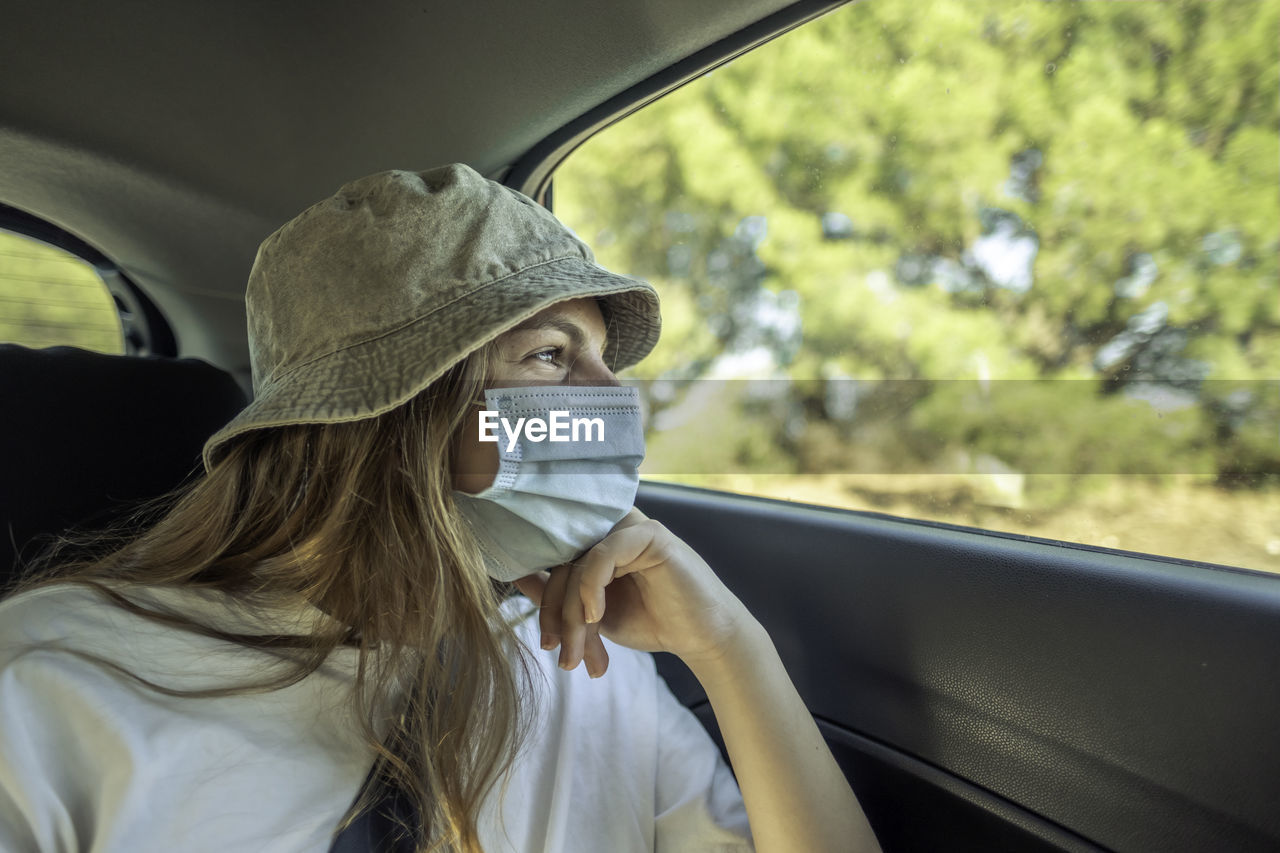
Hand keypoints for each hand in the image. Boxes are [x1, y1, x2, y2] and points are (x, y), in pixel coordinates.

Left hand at [512, 508, 754, 677]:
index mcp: (598, 541)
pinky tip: (596, 618)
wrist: (702, 638)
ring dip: (572, 616)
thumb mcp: (592, 615)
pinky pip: (601, 555)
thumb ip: (559, 595)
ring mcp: (631, 526)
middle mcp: (611, 526)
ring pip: (577, 564)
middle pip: (561, 564)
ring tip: (580, 654)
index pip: (552, 559)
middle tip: (563, 657)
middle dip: (557, 618)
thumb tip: (516, 576)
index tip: (546, 641)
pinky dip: (590, 589)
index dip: (541, 599)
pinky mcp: (649, 533)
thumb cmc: (652, 621)